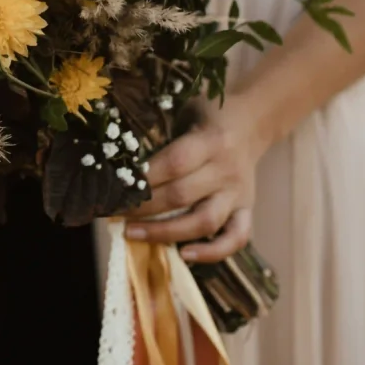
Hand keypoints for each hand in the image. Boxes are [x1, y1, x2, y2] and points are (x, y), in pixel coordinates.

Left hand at [123, 95, 270, 262]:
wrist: (252, 122)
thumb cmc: (207, 114)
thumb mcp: (184, 109)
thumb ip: (161, 130)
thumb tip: (120, 156)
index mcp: (211, 141)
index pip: (174, 163)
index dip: (144, 178)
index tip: (114, 187)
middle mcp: (226, 170)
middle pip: (182, 196)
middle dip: (143, 208)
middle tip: (112, 212)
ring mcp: (238, 193)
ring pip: (204, 222)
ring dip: (165, 232)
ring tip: (132, 234)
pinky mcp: (247, 210)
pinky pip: (236, 238)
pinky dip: (213, 252)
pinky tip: (185, 255)